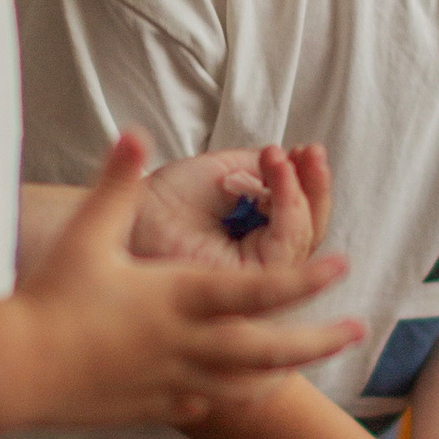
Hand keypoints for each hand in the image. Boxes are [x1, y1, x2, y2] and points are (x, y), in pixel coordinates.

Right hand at [14, 136, 354, 429]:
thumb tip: (134, 133)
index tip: (342, 266)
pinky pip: (206, 404)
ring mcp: (174, 381)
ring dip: (285, 372)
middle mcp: (187, 344)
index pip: (260, 289)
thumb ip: (117, 183)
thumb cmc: (50, 298)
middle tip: (359, 330)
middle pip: (272, 348)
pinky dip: (231, 396)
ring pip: (247, 385)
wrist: (15, 370)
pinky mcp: (155, 408)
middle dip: (320, 340)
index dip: (307, 278)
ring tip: (307, 365)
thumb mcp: (87, 234)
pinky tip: (238, 390)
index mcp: (179, 297)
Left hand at [132, 141, 331, 272]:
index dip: (306, 184)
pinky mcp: (244, 288)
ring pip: (302, 242)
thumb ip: (261, 172)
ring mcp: (252, 282)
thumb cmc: (162, 200)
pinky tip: (277, 174)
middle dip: (314, 188)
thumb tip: (300, 163)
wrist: (124, 211)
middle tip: (310, 153)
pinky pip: (284, 249)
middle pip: (308, 235)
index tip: (304, 150)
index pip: (295, 221)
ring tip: (283, 157)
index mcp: (251, 244)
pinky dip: (286, 206)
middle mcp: (255, 268)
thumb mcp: (222, 174)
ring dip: (299, 192)